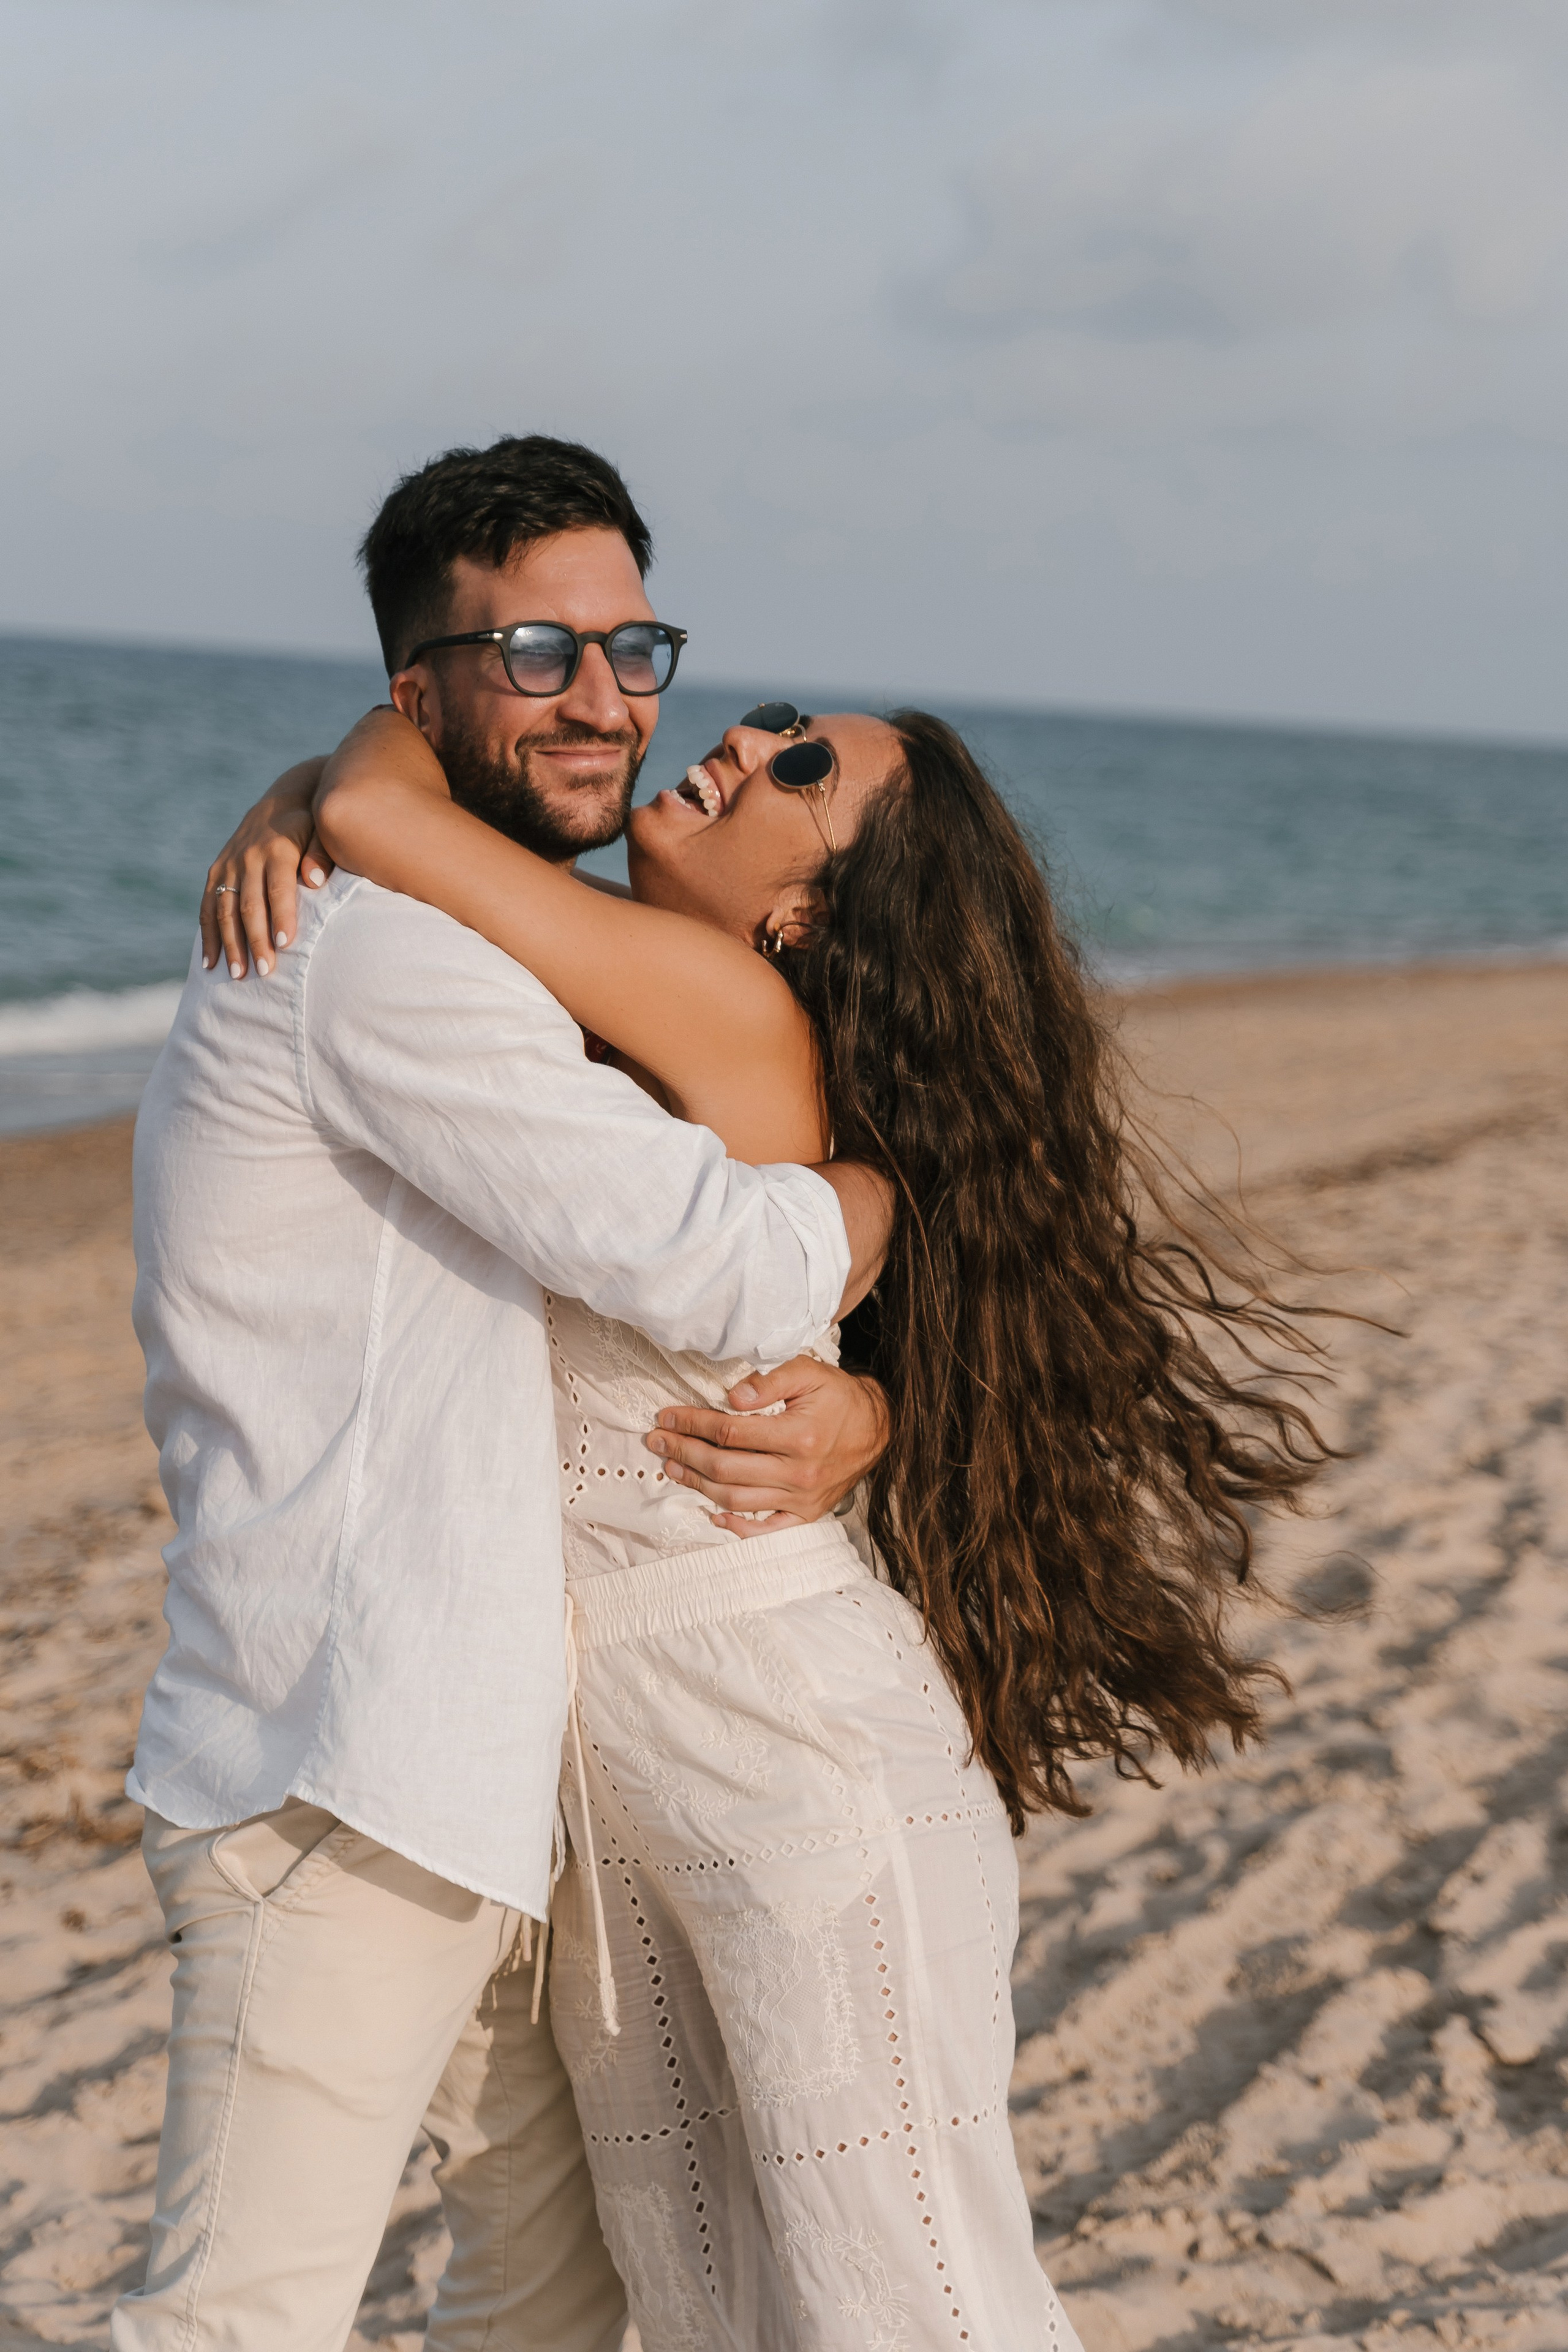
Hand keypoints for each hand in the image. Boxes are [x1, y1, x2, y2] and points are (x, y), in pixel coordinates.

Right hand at [201, 758, 331, 978]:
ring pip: (225, 910)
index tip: (284, 944)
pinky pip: (208, 907)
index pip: (277, 887)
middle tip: (265, 972)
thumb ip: (320, 854)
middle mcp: (248, 857)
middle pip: (249, 904)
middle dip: (256, 940)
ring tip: (238, 975)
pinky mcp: (216, 871)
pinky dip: (208, 935)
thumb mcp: (321, 831)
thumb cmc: (311, 826)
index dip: (281, 915)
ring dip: (230, 944)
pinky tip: (211, 963)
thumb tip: (313, 879)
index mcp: (276, 849)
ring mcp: (229, 865)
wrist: (283, 801)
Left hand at [644, 1356, 888, 1536]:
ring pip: (736, 1500)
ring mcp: (802, 1499)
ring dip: (697, 1485)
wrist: (880, 1427)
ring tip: (673, 1467)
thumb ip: (769, 1382)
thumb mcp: (809, 1373)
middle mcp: (799, 1473)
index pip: (730, 1432)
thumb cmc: (839, 1397)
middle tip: (657, 1440)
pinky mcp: (806, 1514)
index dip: (692, 1423)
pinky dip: (737, 1527)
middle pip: (725, 1469)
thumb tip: (731, 1398)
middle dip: (684, 1452)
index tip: (667, 1416)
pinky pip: (766, 1530)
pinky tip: (713, 1513)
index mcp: (798, 1436)